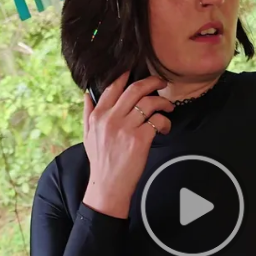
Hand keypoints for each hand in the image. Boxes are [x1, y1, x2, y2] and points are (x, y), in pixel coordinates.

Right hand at [82, 71, 173, 217]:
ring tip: (168, 107)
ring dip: (163, 102)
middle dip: (152, 82)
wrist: (108, 186)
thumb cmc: (100, 161)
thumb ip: (88, 113)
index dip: (126, 74)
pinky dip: (165, 122)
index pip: (113, 87)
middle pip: (135, 89)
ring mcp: (126, 128)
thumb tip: (87, 94)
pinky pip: (157, 121)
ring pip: (149, 102)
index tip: (137, 69)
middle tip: (161, 83)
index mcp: (98, 115)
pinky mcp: (139, 139)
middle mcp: (111, 118)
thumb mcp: (88, 136)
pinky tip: (165, 128)